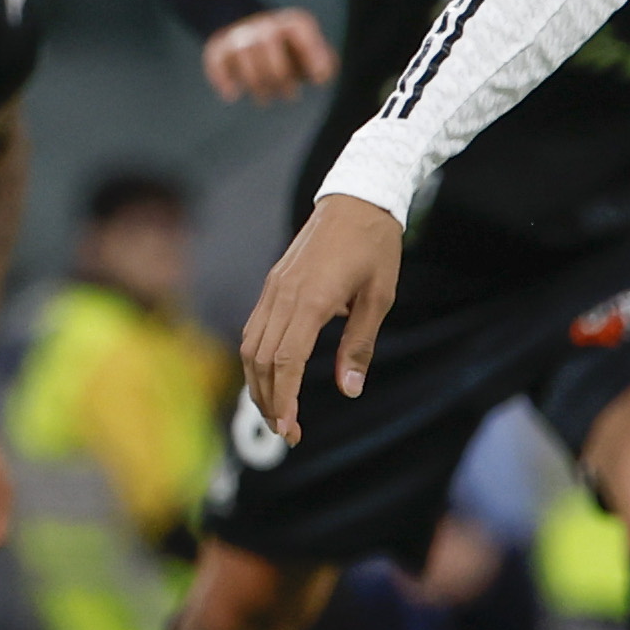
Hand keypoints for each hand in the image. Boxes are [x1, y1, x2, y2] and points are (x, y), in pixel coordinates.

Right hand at [202, 7, 339, 105]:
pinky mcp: (219, 47)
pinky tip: (232, 94)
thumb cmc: (290, 53)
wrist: (249, 29)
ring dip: (255, 80)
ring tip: (265, 99)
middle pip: (268, 41)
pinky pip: (216, 60)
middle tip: (290, 96)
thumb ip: (324, 64)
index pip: (300, 30)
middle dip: (280, 74)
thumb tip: (322, 75)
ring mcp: (240, 33)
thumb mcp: (312, 54)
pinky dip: (222, 78)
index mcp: (292, 22)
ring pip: (244, 51)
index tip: (318, 79)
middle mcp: (265, 23)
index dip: (311, 53)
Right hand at [239, 192, 405, 439]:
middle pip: (260, 360)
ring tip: (276, 411)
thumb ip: (359, 344)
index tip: (290, 429)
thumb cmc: (375, 246)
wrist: (357, 198)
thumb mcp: (379, 297)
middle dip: (268, 401)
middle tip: (287, 432)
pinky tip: (270, 375)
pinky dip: (257, 358)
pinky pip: (254, 327)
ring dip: (258, 383)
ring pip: (250, 346)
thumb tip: (348, 388)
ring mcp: (273, 288)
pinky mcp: (273, 283)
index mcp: (312, 300)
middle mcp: (284, 295)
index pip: (285, 362)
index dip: (284, 399)